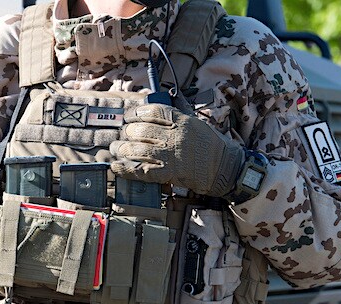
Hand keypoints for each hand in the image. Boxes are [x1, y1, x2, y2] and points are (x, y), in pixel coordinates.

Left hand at [110, 103, 244, 196]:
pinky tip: (116, 166)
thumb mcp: (197, 121)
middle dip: (126, 133)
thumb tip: (170, 92)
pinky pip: (142, 171)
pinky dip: (126, 169)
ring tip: (116, 149)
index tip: (128, 117)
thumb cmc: (211, 144)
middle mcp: (175, 136)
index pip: (153, 111)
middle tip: (121, 135)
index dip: (136, 113)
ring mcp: (172, 155)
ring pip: (138, 150)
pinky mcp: (170, 173)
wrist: (225, 168)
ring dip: (122, 150)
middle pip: (141, 131)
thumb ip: (181, 108)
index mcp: (182, 120)